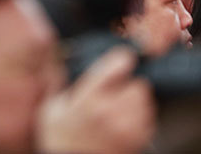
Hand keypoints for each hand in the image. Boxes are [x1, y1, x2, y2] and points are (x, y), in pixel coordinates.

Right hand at [36, 47, 155, 153]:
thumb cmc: (61, 142)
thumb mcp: (50, 111)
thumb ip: (58, 84)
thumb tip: (61, 65)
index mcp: (89, 99)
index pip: (119, 65)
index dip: (122, 58)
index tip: (122, 59)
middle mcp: (112, 111)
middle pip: (139, 84)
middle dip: (128, 87)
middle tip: (115, 95)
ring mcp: (127, 128)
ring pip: (146, 102)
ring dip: (135, 103)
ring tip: (118, 111)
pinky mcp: (138, 141)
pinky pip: (149, 120)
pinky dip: (140, 119)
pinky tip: (123, 124)